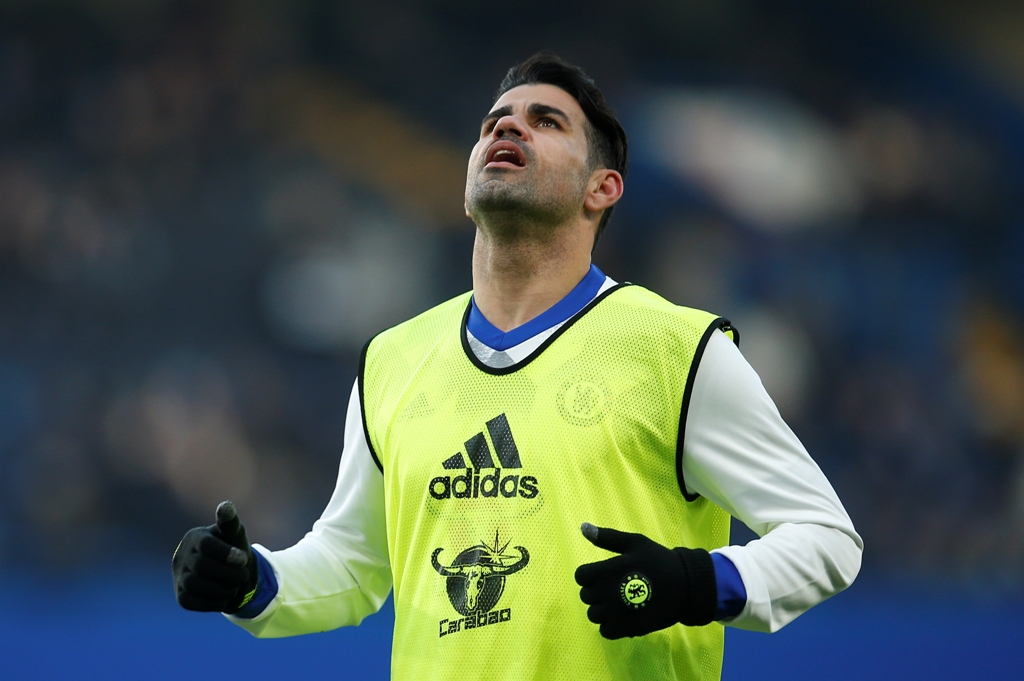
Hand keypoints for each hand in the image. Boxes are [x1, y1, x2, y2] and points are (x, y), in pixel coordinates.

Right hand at [172, 500, 257, 612]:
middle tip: (243, 575)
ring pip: (194, 585)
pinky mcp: (181, 596)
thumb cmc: (232, 548)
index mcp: (195, 537)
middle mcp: (182, 556)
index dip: (225, 553)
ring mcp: (179, 577)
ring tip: (236, 586)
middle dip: (227, 573)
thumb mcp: (234, 534)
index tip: (243, 558)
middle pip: (200, 566)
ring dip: (221, 588)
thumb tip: (225, 506)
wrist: (230, 573)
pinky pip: (192, 602)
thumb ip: (230, 522)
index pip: (205, 544)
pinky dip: (212, 602)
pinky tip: (226, 597)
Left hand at [574, 522, 715, 638]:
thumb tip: (583, 527)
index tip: (603, 574)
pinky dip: (611, 625)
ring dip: (602, 609)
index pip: (581, 576)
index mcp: (608, 570)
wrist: (685, 586)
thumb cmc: (659, 561)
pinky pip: (605, 631)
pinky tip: (622, 616)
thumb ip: (607, 537)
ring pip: (593, 615)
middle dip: (596, 591)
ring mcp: (616, 613)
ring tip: (618, 602)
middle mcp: (608, 593)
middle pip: (585, 596)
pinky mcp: (627, 629)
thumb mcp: (635, 543)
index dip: (589, 575)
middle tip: (614, 587)